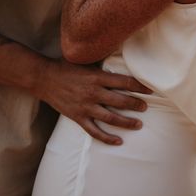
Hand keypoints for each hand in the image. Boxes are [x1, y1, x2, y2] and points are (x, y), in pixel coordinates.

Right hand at [37, 57, 152, 144]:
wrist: (44, 79)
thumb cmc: (67, 67)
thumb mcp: (86, 60)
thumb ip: (103, 61)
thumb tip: (120, 53)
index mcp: (97, 76)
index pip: (124, 82)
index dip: (139, 86)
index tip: (150, 89)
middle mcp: (93, 92)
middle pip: (121, 101)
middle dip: (136, 104)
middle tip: (145, 107)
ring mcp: (86, 107)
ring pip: (111, 118)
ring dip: (126, 122)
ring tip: (138, 124)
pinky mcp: (78, 117)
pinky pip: (94, 131)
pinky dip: (107, 138)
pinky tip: (118, 141)